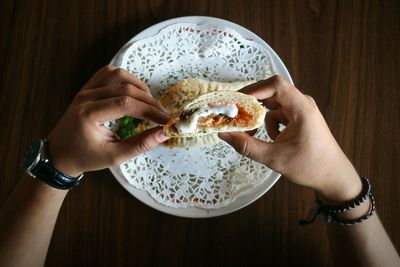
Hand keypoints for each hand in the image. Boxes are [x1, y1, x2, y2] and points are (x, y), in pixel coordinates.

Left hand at [47, 65, 169, 176]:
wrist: (60, 153)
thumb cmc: (86, 157)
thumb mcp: (115, 156)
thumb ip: (140, 145)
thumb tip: (164, 133)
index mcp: (89, 115)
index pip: (126, 104)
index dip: (150, 111)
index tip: (166, 120)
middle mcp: (86, 97)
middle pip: (125, 88)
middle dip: (149, 101)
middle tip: (162, 114)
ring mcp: (85, 89)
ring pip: (118, 75)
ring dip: (138, 86)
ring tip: (149, 103)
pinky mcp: (87, 87)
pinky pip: (109, 73)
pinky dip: (125, 79)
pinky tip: (134, 91)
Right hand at [219, 76, 361, 203]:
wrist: (334, 176)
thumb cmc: (310, 166)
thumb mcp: (275, 158)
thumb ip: (247, 146)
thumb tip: (224, 134)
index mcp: (301, 108)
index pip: (275, 85)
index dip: (253, 89)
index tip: (235, 102)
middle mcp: (301, 104)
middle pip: (271, 92)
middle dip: (251, 103)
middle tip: (234, 115)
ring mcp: (300, 111)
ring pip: (272, 104)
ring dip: (259, 116)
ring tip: (250, 133)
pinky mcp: (298, 119)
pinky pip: (277, 113)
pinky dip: (268, 123)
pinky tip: (269, 139)